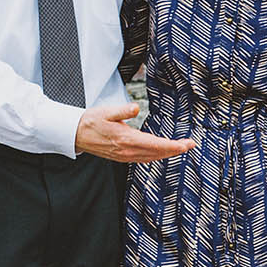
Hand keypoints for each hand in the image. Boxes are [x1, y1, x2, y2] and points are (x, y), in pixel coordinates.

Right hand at [74, 104, 193, 162]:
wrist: (75, 134)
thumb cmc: (90, 121)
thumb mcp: (106, 111)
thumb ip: (122, 110)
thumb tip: (136, 107)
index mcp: (126, 139)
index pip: (155, 144)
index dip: (173, 145)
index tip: (186, 144)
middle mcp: (127, 151)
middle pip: (157, 153)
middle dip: (175, 150)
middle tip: (190, 145)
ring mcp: (125, 156)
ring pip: (151, 158)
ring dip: (167, 154)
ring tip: (181, 148)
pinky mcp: (122, 157)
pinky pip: (144, 159)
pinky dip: (156, 156)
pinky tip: (162, 152)